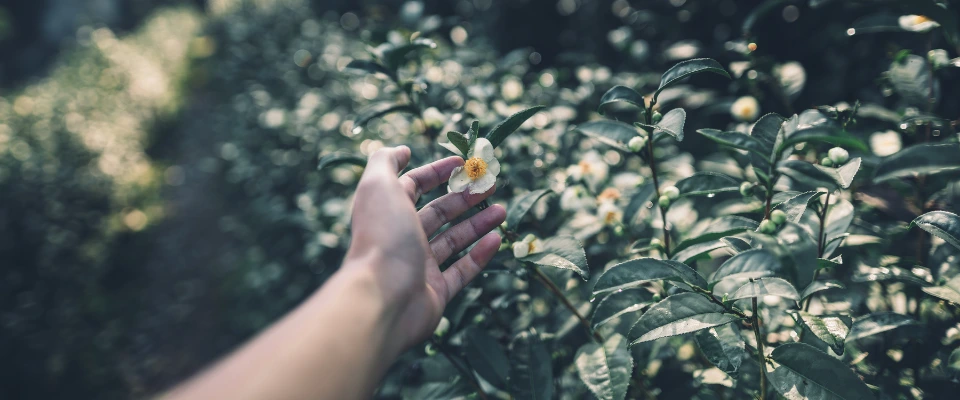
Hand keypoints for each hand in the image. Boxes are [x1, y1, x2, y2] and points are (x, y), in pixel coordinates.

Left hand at [343, 146, 504, 350]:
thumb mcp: (378, 187)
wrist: (383, 298)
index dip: (437, 172)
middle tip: (492, 185)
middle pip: (437, 213)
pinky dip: (480, 255)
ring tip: (502, 211)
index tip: (464, 164)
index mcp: (388, 212)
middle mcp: (401, 238)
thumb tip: (401, 150)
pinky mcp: (435, 293)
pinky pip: (462, 271)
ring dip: (477, 223)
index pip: (413, 186)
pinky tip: (497, 239)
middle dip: (464, 197)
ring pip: (453, 241)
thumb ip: (384, 161)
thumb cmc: (383, 237)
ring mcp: (419, 267)